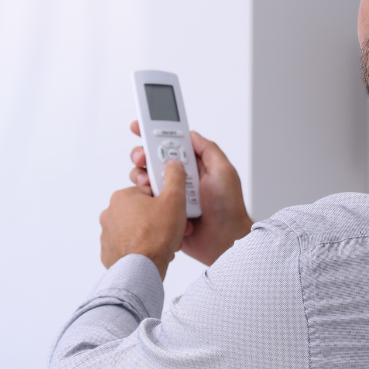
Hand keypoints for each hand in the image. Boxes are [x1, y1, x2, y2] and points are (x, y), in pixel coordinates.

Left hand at [100, 160, 187, 275]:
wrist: (141, 270)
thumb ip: (174, 178)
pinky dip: (141, 249)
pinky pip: (129, 247)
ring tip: (165, 244)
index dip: (165, 202)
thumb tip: (173, 165)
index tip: (173, 210)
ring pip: (137, 230)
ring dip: (152, 235)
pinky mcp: (109, 252)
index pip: (148, 192)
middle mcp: (110, 213)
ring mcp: (107, 234)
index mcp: (122, 197)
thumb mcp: (173, 200)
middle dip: (159, 221)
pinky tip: (153, 254)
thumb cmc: (156, 236)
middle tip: (172, 230)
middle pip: (143, 212)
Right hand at [129, 122, 252, 266]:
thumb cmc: (228, 208)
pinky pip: (145, 202)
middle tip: (142, 159)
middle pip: (152, 160)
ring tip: (151, 185)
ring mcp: (170, 196)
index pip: (170, 145)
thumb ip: (208, 150)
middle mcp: (179, 179)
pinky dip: (145, 198)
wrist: (224, 241)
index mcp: (193, 167)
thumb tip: (192, 134)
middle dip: (142, 156)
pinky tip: (154, 200)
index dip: (154, 135)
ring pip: (145, 180)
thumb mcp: (224, 171)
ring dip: (143, 178)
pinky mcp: (163, 212)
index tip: (140, 127)